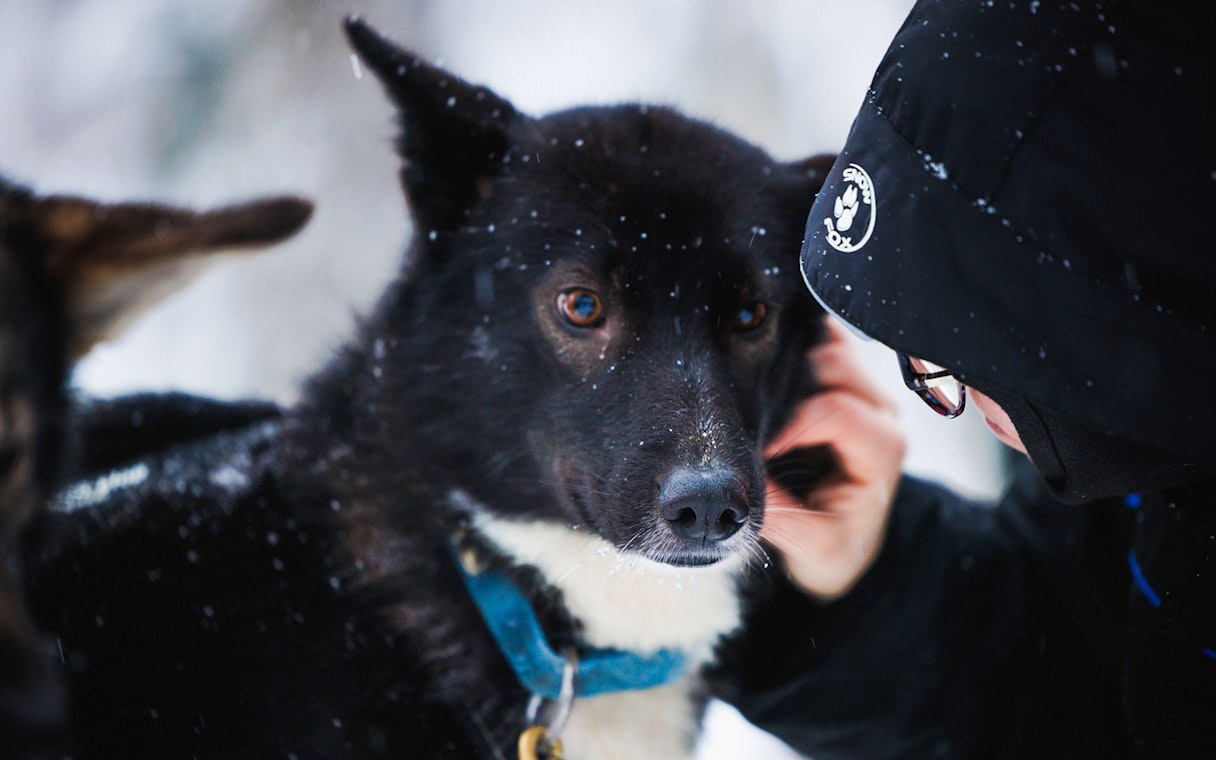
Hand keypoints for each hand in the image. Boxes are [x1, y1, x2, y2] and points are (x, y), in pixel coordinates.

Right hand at [762, 317, 905, 599]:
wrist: (847, 534)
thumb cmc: (836, 540)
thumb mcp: (816, 548)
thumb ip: (786, 521)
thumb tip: (742, 486)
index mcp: (883, 447)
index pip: (839, 411)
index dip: (793, 424)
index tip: (758, 448)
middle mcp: (880, 408)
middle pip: (835, 363)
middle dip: (787, 382)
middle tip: (746, 410)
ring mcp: (863, 386)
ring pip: (827, 343)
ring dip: (787, 359)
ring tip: (752, 388)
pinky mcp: (841, 375)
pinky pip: (819, 338)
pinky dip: (789, 344)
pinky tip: (761, 364)